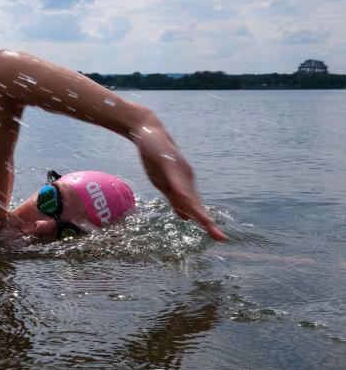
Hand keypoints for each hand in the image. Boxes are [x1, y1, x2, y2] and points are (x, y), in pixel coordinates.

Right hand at [133, 123, 226, 240]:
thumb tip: (185, 218)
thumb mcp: (165, 182)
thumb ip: (175, 199)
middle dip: (206, 222)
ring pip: (187, 194)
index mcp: (183, 187)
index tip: (219, 238)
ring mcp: (176, 172)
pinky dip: (180, 190)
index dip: (206, 223)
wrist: (149, 131)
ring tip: (206, 224)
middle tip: (220, 238)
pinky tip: (185, 199)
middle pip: (195, 205)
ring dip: (196, 209)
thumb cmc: (156, 156)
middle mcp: (183, 181)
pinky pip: (174, 178)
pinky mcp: (167, 162)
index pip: (195, 209)